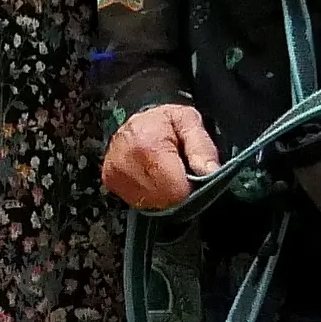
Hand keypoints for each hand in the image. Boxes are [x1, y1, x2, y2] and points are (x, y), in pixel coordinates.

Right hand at [102, 103, 220, 210]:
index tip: (191, 174)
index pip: (175, 190)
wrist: (135, 118)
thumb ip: (202, 148)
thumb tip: (211, 172)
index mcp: (146, 145)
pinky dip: (150, 194)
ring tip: (163, 171)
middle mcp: (124, 161)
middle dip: (177, 190)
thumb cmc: (164, 120)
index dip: (189, 186)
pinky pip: (138, 201)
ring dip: (163, 193)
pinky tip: (151, 176)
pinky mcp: (109, 181)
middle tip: (178, 170)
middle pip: (163, 199)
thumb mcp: (189, 122)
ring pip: (151, 204)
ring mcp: (114, 174)